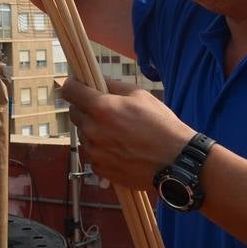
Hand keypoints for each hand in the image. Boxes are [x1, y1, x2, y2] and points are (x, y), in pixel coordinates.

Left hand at [61, 76, 195, 190]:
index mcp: (101, 107)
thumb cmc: (161, 125)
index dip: (72, 85)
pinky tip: (120, 149)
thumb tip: (96, 79)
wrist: (176, 162)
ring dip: (93, 130)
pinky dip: (101, 149)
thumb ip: (113, 85)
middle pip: (74, 113)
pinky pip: (92, 153)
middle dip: (84, 108)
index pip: (69, 90)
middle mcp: (92, 129)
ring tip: (118, 133)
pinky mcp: (100, 168)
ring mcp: (94, 151)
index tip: (78, 85)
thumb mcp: (140, 95)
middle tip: (104, 110)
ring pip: (83, 134)